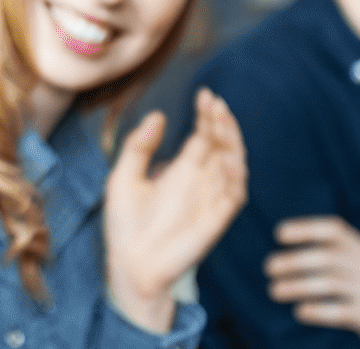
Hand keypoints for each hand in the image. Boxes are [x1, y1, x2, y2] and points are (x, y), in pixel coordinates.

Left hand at [104, 89, 248, 331]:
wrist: (129, 265)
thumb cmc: (125, 225)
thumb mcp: (123, 178)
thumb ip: (138, 147)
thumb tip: (158, 114)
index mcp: (181, 170)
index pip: (203, 136)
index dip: (207, 116)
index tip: (206, 95)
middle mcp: (200, 182)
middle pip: (222, 146)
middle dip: (223, 124)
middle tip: (216, 104)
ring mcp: (210, 200)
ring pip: (234, 165)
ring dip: (233, 143)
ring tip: (222, 123)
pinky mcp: (216, 220)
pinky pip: (235, 195)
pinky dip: (236, 175)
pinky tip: (227, 158)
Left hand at [267, 216, 359, 348]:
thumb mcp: (356, 268)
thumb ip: (330, 256)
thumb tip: (282, 256)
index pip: (334, 229)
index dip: (305, 228)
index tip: (278, 234)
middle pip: (327, 256)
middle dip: (294, 260)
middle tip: (268, 268)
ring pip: (330, 283)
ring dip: (297, 286)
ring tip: (274, 291)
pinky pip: (341, 312)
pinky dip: (317, 311)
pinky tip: (299, 312)